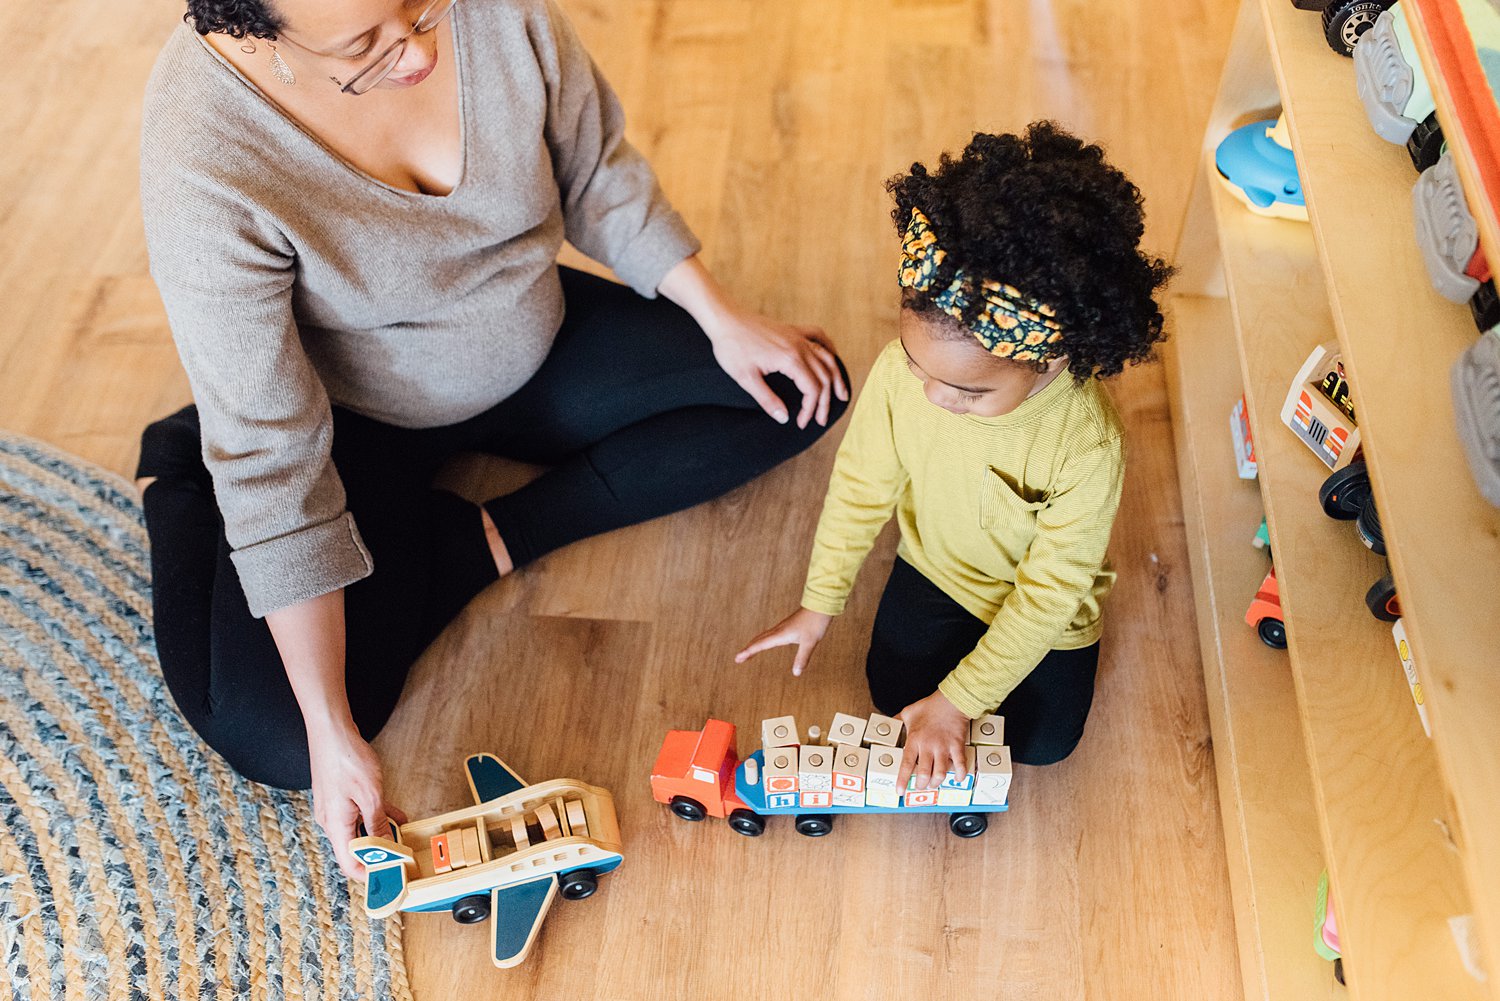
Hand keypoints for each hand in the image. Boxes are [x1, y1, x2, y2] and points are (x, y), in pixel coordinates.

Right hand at [308, 724, 407, 880]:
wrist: (331, 731)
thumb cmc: (347, 760)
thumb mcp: (371, 795)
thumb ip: (377, 823)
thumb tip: (384, 845)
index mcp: (335, 826)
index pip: (349, 863)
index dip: (368, 874)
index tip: (388, 877)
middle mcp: (331, 821)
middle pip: (353, 848)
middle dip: (377, 854)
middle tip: (400, 857)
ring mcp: (334, 808)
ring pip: (358, 830)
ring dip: (379, 834)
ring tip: (402, 837)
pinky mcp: (339, 796)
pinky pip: (358, 814)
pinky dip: (375, 817)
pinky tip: (396, 815)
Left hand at [704, 306, 847, 428]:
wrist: (724, 318)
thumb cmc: (731, 347)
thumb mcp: (746, 378)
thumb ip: (767, 399)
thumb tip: (784, 418)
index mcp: (790, 360)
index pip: (812, 389)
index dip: (810, 409)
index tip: (801, 422)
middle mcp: (799, 346)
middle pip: (824, 377)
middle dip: (825, 401)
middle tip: (821, 420)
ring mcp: (798, 336)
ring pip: (827, 358)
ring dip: (836, 378)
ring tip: (842, 394)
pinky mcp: (792, 330)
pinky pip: (819, 337)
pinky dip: (829, 348)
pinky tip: (832, 357)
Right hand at [735, 607, 832, 675]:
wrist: (820, 605)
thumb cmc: (815, 623)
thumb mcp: (810, 643)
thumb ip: (802, 658)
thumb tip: (796, 673)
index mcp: (781, 635)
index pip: (760, 645)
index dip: (748, 652)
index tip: (737, 658)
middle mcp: (778, 630)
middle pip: (758, 640)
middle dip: (748, 650)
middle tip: (738, 659)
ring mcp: (781, 627)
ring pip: (763, 637)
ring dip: (754, 645)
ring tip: (748, 653)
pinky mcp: (786, 626)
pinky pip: (769, 635)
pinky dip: (762, 640)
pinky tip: (765, 643)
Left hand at [896, 690, 970, 790]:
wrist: (951, 701)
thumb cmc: (929, 707)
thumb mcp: (907, 713)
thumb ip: (897, 722)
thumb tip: (887, 725)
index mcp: (915, 739)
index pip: (907, 764)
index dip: (902, 780)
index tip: (900, 791)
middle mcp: (928, 746)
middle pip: (924, 774)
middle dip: (920, 785)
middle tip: (918, 787)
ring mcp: (944, 747)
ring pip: (940, 773)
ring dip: (936, 783)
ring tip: (933, 785)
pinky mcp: (957, 746)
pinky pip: (960, 765)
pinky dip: (960, 775)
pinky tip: (957, 779)